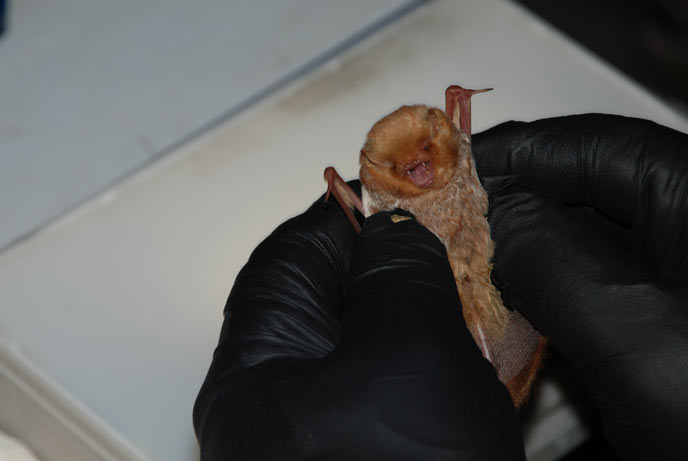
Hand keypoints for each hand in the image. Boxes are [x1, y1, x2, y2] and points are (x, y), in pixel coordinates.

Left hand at [193, 183, 523, 459]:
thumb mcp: (403, 360)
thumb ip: (397, 278)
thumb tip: (394, 224)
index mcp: (257, 373)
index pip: (286, 262)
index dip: (340, 216)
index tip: (391, 190)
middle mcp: (276, 407)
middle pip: (324, 303)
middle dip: (385, 265)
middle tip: (438, 238)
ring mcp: (320, 438)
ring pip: (365, 349)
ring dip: (415, 314)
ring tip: (461, 287)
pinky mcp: (365, 454)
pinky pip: (390, 392)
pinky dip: (428, 364)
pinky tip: (468, 354)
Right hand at [472, 114, 687, 460]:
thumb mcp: (634, 330)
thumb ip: (551, 258)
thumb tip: (491, 211)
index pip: (591, 145)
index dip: (514, 150)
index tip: (451, 169)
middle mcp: (687, 226)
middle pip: (581, 188)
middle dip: (510, 201)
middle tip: (448, 218)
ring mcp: (672, 276)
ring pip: (578, 239)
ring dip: (520, 248)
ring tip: (467, 258)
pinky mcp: (657, 319)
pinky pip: (586, 285)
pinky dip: (541, 289)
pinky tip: (508, 302)